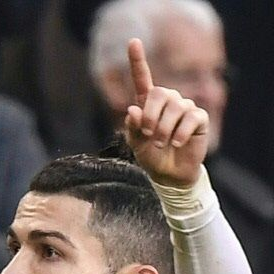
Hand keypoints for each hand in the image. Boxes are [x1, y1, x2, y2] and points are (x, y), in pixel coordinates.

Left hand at [124, 38, 208, 186]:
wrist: (168, 173)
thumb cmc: (149, 155)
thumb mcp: (135, 143)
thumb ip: (132, 127)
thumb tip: (132, 110)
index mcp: (147, 103)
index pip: (142, 78)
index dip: (137, 60)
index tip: (133, 41)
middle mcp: (167, 100)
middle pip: (159, 93)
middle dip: (150, 116)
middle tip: (147, 134)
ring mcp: (185, 107)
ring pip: (175, 107)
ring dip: (164, 129)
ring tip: (160, 143)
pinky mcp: (199, 118)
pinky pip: (191, 118)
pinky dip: (180, 133)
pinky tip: (177, 143)